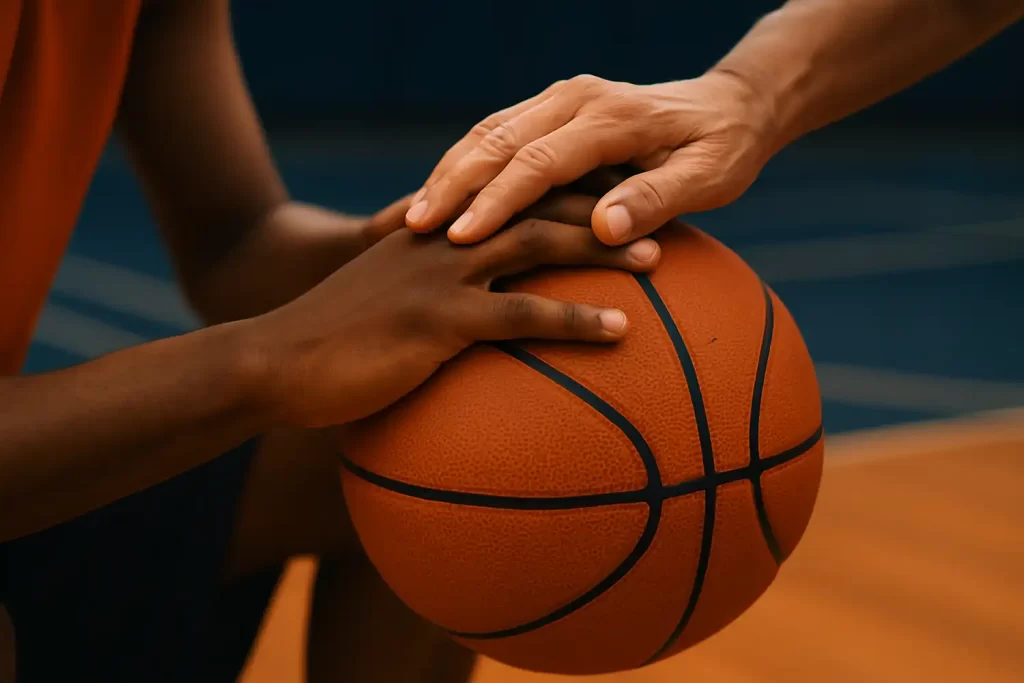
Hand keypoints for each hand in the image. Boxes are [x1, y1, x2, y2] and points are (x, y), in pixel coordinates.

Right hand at [247, 206, 660, 427]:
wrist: (274, 363)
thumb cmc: (331, 344)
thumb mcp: (382, 305)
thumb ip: (425, 294)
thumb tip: (463, 317)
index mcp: (435, 227)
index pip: (513, 190)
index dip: (567, 187)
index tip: (617, 192)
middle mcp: (443, 236)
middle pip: (537, 203)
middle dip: (600, 204)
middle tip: (656, 212)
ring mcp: (440, 273)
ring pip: (537, 245)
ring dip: (601, 248)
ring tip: (657, 262)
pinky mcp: (437, 320)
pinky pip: (522, 315)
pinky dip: (576, 321)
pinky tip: (620, 332)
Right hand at [403, 71, 775, 244]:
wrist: (734, 105)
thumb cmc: (724, 150)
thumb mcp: (707, 178)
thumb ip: (656, 198)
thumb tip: (606, 227)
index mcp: (608, 115)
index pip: (538, 161)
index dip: (496, 201)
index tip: (459, 238)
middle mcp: (575, 100)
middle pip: (498, 141)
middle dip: (452, 184)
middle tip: (414, 228)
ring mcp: (560, 101)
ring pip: (488, 134)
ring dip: (449, 174)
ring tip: (412, 219)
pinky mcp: (555, 109)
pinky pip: (499, 134)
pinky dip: (466, 165)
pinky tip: (443, 199)